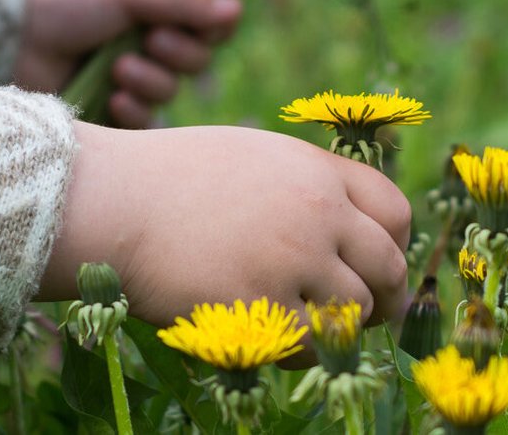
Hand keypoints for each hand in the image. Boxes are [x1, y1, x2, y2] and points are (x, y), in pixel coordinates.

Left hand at [15, 0, 241, 127]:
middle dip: (177, 54)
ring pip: (171, 95)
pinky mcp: (107, 120)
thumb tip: (238, 10)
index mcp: (154, 13)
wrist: (10, 35)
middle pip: (197, 64)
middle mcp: (145, 48)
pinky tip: (116, 100)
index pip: (208, 28)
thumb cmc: (68, 0)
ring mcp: (126, 85)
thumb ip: (184, 1)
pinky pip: (145, 129)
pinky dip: (136, 114)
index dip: (209, 30)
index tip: (196, 23)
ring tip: (117, 69)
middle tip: (147, 42)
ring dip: (151, 81)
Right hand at [42, 124, 411, 366]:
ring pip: (355, 312)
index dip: (394, 246)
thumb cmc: (170, 181)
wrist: (111, 201)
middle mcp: (318, 214)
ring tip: (304, 325)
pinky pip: (310, 345)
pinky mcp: (262, 307)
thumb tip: (349, 228)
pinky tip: (271, 338)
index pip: (396, 214)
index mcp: (318, 173)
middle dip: (383, 298)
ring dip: (339, 327)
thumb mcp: (254, 157)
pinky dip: (300, 350)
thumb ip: (307, 186)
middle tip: (364, 317)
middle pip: (389, 268)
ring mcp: (292, 261)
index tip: (375, 267)